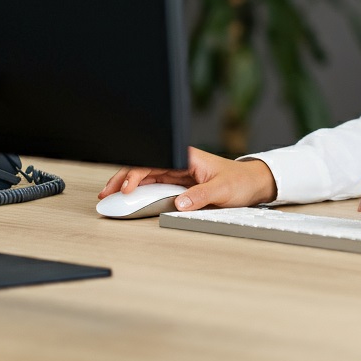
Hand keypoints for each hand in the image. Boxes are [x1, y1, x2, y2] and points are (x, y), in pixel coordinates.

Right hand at [98, 146, 276, 211]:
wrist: (253, 183)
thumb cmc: (240, 180)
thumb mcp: (222, 189)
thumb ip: (201, 196)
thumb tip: (179, 203)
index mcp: (187, 157)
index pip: (154, 161)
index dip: (137, 173)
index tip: (128, 188)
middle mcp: (180, 162)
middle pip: (144, 167)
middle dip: (123, 179)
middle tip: (106, 194)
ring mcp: (178, 173)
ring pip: (146, 176)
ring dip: (128, 185)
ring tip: (110, 196)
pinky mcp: (180, 183)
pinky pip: (155, 185)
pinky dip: (139, 191)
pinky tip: (128, 198)